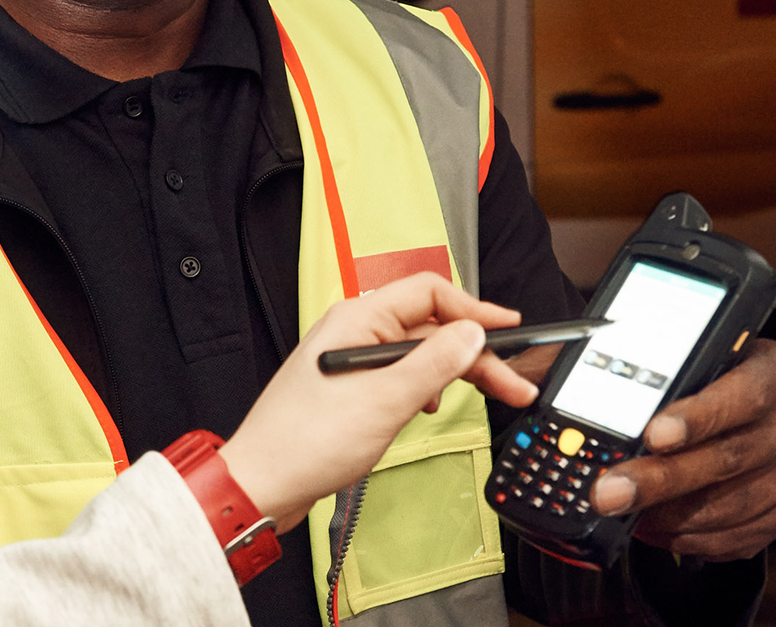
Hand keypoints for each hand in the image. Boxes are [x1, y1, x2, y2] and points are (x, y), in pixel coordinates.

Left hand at [219, 273, 539, 531]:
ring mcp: (352, 360)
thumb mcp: (386, 400)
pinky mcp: (351, 389)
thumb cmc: (307, 442)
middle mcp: (354, 332)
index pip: (429, 293)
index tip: (510, 328)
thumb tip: (473, 333)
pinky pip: (400, 376)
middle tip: (512, 382)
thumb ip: (434, 364)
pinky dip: (424, 388)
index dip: (474, 309)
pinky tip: (430, 407)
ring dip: (452, 372)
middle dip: (474, 352)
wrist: (263, 483)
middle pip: (429, 327)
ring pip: (418, 354)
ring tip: (483, 396)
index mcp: (358, 320)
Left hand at [589, 340, 775, 560]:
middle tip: (611, 491)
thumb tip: (541, 384)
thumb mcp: (685, 351)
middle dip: (662, 479)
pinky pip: (736, 537)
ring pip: (731, 505)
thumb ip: (628, 362)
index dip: (700, 416)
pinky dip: (688, 537)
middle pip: (730, 457)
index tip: (654, 434)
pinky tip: (651, 527)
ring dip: (669, 516)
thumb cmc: (708, 376)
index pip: (745, 393)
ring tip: (622, 510)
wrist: (750, 406)